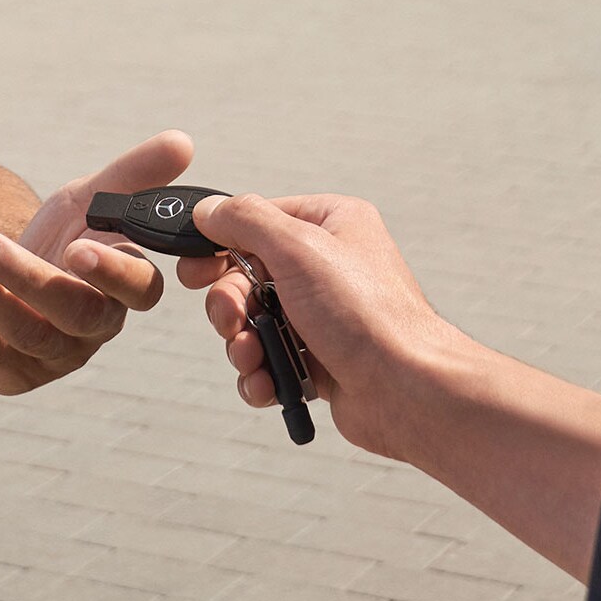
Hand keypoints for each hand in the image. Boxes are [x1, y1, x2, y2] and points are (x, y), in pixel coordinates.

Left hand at [0, 131, 181, 394]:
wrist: (4, 273)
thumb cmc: (61, 235)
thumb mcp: (92, 199)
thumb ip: (135, 175)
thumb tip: (183, 140)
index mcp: (126, 290)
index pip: (139, 290)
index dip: (113, 273)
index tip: (78, 246)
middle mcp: (95, 330)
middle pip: (72, 312)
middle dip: (25, 276)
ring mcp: (54, 357)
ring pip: (22, 330)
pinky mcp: (11, 374)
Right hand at [175, 193, 461, 461]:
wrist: (406, 391)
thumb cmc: (366, 313)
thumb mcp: (299, 248)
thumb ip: (247, 220)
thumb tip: (210, 210)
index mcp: (332, 224)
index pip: (258, 220)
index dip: (221, 245)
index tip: (194, 268)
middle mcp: (328, 266)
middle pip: (247, 276)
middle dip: (231, 305)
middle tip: (232, 321)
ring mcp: (323, 316)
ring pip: (254, 323)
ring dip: (242, 344)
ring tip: (254, 359)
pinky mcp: (320, 360)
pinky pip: (269, 361)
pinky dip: (260, 375)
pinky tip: (267, 385)